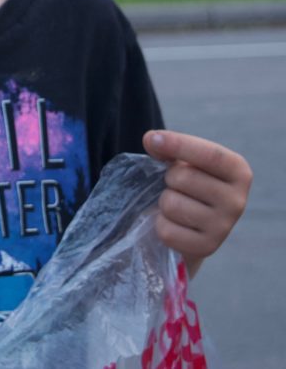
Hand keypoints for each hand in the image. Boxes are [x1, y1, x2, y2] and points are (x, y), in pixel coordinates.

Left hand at [144, 130, 251, 275]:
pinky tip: (175, 224)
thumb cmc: (188, 184)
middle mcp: (237, 200)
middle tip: (176, 186)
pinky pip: (167, 230)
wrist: (193, 225)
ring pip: (171, 204)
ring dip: (164, 202)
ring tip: (177, 204)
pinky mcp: (206, 248)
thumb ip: (168, 147)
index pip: (210, 155)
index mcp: (238, 171)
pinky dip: (161, 224)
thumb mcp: (183, 161)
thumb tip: (152, 140)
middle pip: (183, 178)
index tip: (151, 139)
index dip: (178, 144)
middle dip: (169, 179)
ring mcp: (224, 227)